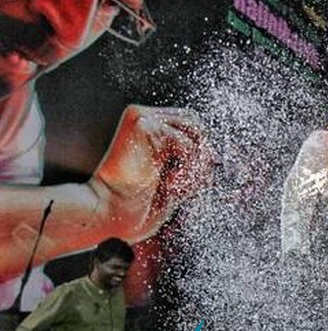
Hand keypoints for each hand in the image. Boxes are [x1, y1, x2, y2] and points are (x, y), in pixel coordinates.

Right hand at [88, 105, 214, 242]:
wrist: (109, 213)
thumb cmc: (135, 206)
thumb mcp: (173, 183)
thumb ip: (191, 167)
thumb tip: (215, 158)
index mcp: (147, 129)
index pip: (187, 123)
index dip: (202, 145)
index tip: (207, 170)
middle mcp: (143, 117)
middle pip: (193, 120)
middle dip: (202, 151)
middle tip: (199, 178)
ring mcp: (142, 118)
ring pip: (193, 129)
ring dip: (195, 161)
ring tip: (178, 183)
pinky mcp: (142, 125)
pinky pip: (185, 141)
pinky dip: (187, 165)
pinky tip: (170, 181)